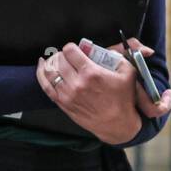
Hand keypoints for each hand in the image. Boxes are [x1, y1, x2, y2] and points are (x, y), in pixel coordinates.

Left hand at [36, 37, 165, 143]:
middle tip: (67, 55)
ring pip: (50, 71)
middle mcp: (77, 83)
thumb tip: (121, 46)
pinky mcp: (62, 103)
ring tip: (55, 59)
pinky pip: (45, 85)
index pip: (70, 51)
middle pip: (59, 59)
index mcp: (91, 73)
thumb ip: (122, 55)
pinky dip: (41, 73)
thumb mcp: (129, 73)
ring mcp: (67, 94)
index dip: (72, 47)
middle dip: (62, 54)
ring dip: (51, 61)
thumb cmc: (124, 98)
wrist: (117, 124)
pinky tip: (42, 66)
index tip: (76, 49)